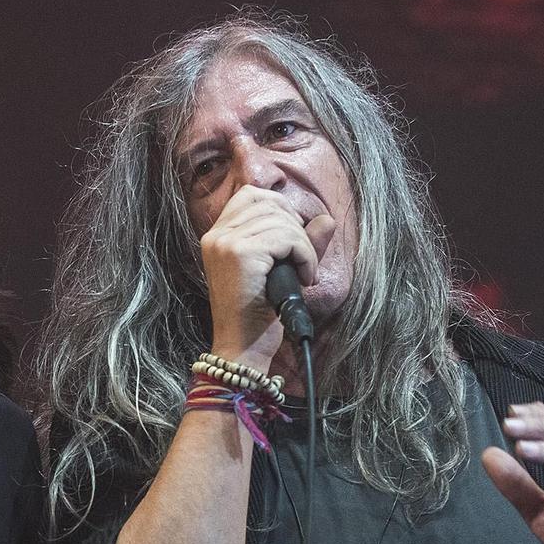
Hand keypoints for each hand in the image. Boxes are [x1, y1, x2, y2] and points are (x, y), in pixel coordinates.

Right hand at [200, 187, 335, 372]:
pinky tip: (304, 279)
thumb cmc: (258, 315)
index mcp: (217, 236)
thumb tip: (327, 219)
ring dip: (304, 247)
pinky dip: (305, 256)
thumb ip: (299, 242)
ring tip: (303, 275)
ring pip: (282, 220)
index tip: (292, 240)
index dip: (280, 210)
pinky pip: (287, 238)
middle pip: (270, 203)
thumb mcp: (279, 271)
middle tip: (301, 262)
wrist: (243, 348)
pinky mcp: (241, 254)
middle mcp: (216, 235)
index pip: (251, 195)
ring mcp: (226, 243)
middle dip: (296, 228)